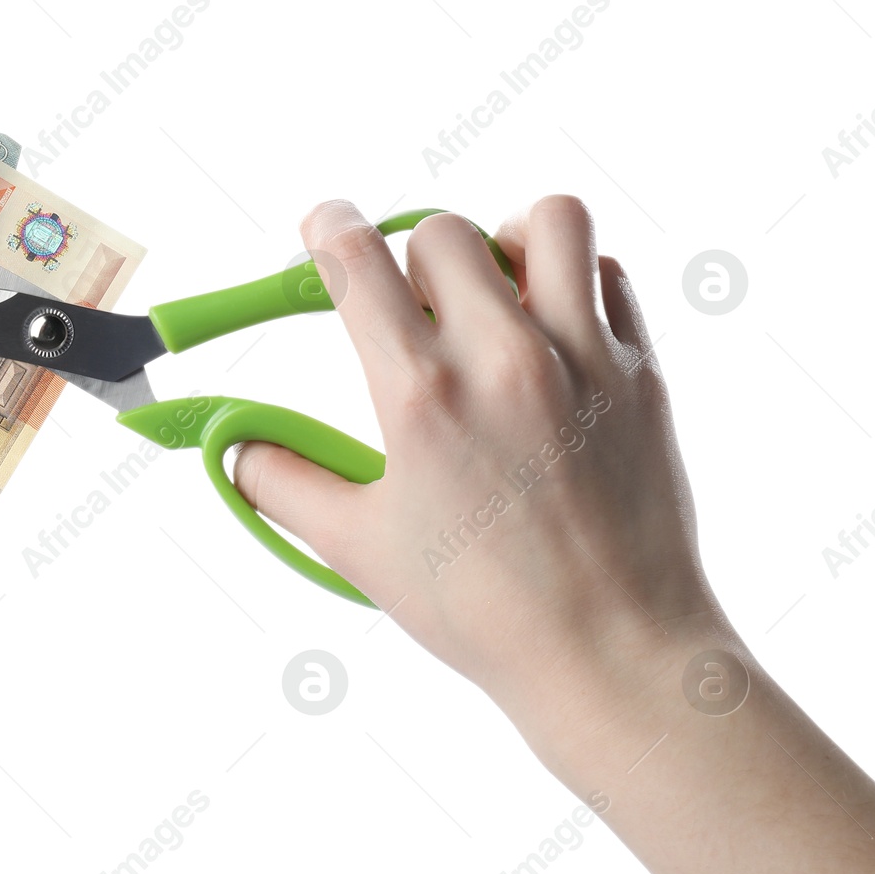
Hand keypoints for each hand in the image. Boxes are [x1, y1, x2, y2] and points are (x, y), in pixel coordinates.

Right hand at [234, 196, 716, 709]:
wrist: (610, 652)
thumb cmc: (481, 609)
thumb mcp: (358, 548)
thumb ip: (281, 484)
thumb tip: (234, 448)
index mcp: (421, 395)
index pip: (356, 259)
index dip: (327, 228)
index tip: (323, 227)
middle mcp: (503, 358)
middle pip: (441, 231)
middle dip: (407, 255)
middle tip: (406, 304)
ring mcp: (583, 357)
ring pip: (547, 221)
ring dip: (504, 239)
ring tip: (492, 288)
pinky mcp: (640, 371)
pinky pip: (608, 273)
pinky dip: (573, 278)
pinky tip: (550, 329)